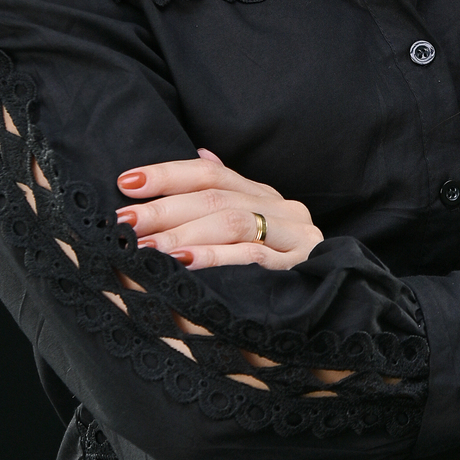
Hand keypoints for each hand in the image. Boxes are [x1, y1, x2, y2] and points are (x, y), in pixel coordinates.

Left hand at [115, 149, 324, 269]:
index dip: (167, 175)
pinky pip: (252, 259)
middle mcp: (283, 211)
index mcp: (266, 197)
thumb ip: (229, 194)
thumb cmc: (280, 268)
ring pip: (232, 223)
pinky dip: (216, 259)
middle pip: (216, 198)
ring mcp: (294, 239)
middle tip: (124, 220)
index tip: (126, 183)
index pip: (211, 174)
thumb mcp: (256, 227)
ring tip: (144, 246)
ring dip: (182, 234)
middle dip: (165, 208)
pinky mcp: (299, 269)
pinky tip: (184, 263)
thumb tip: (200, 154)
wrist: (335, 305)